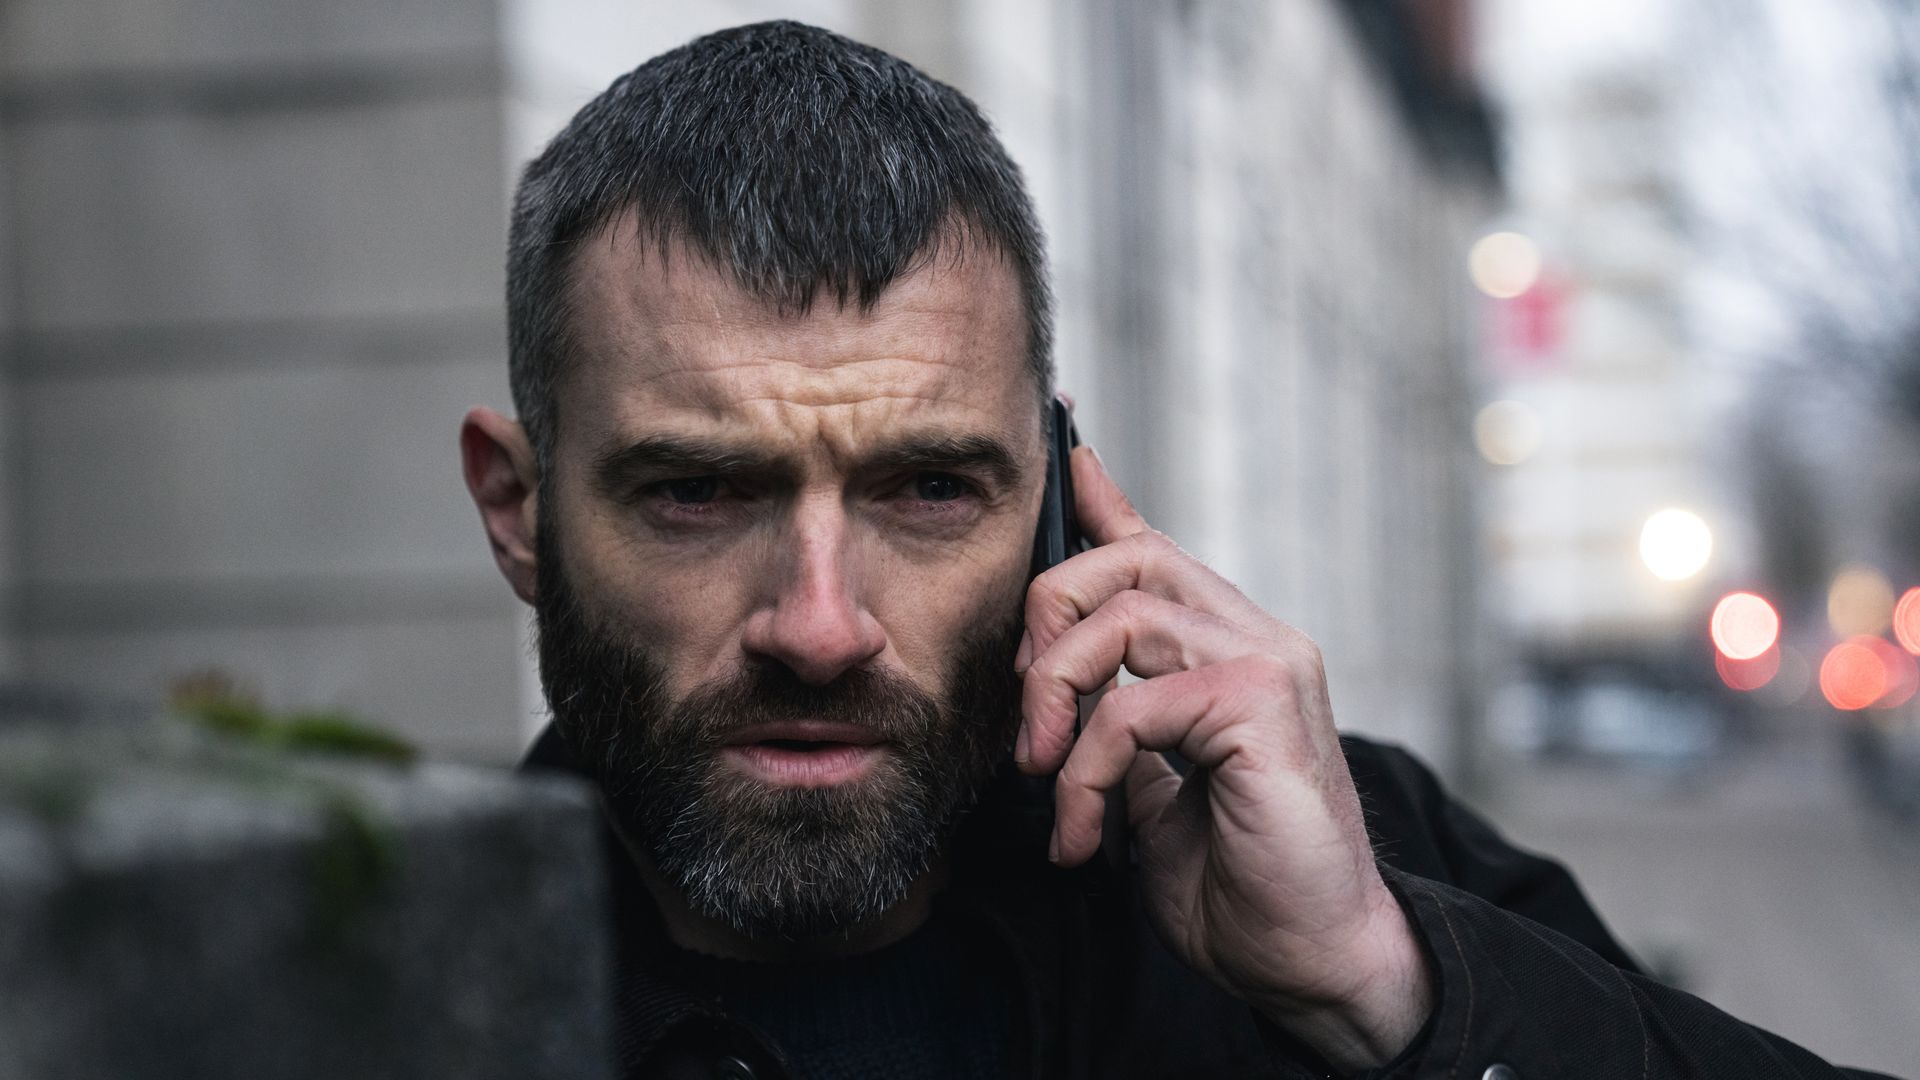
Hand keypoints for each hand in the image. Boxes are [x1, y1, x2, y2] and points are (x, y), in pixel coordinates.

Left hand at [1014, 445, 1433, 1069]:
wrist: (1311, 961)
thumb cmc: (1236, 882)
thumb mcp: (1151, 787)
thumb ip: (1116, 721)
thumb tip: (1060, 682)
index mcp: (1231, 651)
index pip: (1154, 553)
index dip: (1102, 501)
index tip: (1064, 456)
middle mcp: (1258, 639)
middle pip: (1127, 561)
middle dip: (1047, 622)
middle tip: (1027, 724)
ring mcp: (1269, 665)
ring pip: (1124, 616)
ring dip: (1057, 698)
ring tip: (1045, 776)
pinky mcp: (1264, 708)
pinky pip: (1135, 704)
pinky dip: (1087, 770)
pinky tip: (1084, 833)